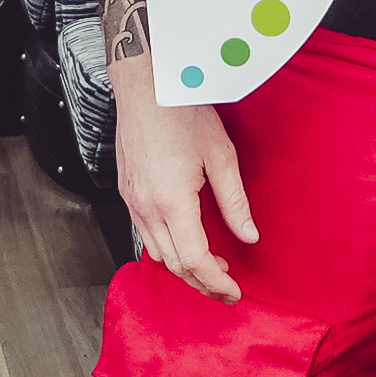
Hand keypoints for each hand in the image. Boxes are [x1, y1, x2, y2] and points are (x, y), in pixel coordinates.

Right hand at [118, 94, 257, 304]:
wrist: (146, 84)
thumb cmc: (181, 111)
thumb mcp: (221, 156)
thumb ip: (234, 202)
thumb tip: (248, 235)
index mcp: (171, 201)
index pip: (195, 260)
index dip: (216, 282)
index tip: (233, 292)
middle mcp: (146, 206)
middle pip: (174, 264)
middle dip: (201, 282)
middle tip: (226, 288)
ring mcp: (132, 200)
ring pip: (156, 252)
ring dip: (183, 266)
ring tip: (210, 266)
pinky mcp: (127, 191)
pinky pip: (144, 233)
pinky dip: (165, 247)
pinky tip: (183, 241)